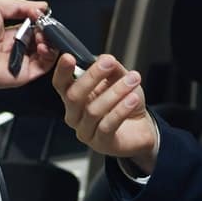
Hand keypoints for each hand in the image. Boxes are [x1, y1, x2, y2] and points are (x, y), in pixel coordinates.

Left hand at [0, 0, 50, 90]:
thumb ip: (21, 5)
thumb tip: (41, 6)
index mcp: (6, 33)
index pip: (32, 28)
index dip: (41, 22)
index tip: (45, 16)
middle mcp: (12, 48)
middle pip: (41, 41)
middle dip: (48, 32)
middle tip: (47, 25)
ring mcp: (16, 62)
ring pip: (45, 54)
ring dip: (50, 43)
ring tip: (44, 34)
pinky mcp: (19, 75)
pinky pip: (42, 68)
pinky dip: (49, 56)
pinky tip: (44, 45)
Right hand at [56, 54, 159, 172]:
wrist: (140, 128)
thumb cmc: (125, 104)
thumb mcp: (119, 80)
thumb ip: (112, 69)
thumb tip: (105, 58)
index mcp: (73, 97)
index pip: (60, 83)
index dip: (62, 71)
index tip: (68, 57)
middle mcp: (74, 115)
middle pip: (74, 95)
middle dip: (92, 76)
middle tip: (108, 63)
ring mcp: (85, 131)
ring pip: (93, 110)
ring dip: (115, 92)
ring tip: (132, 80)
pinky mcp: (100, 143)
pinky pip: (107, 125)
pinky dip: (121, 110)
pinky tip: (132, 99)